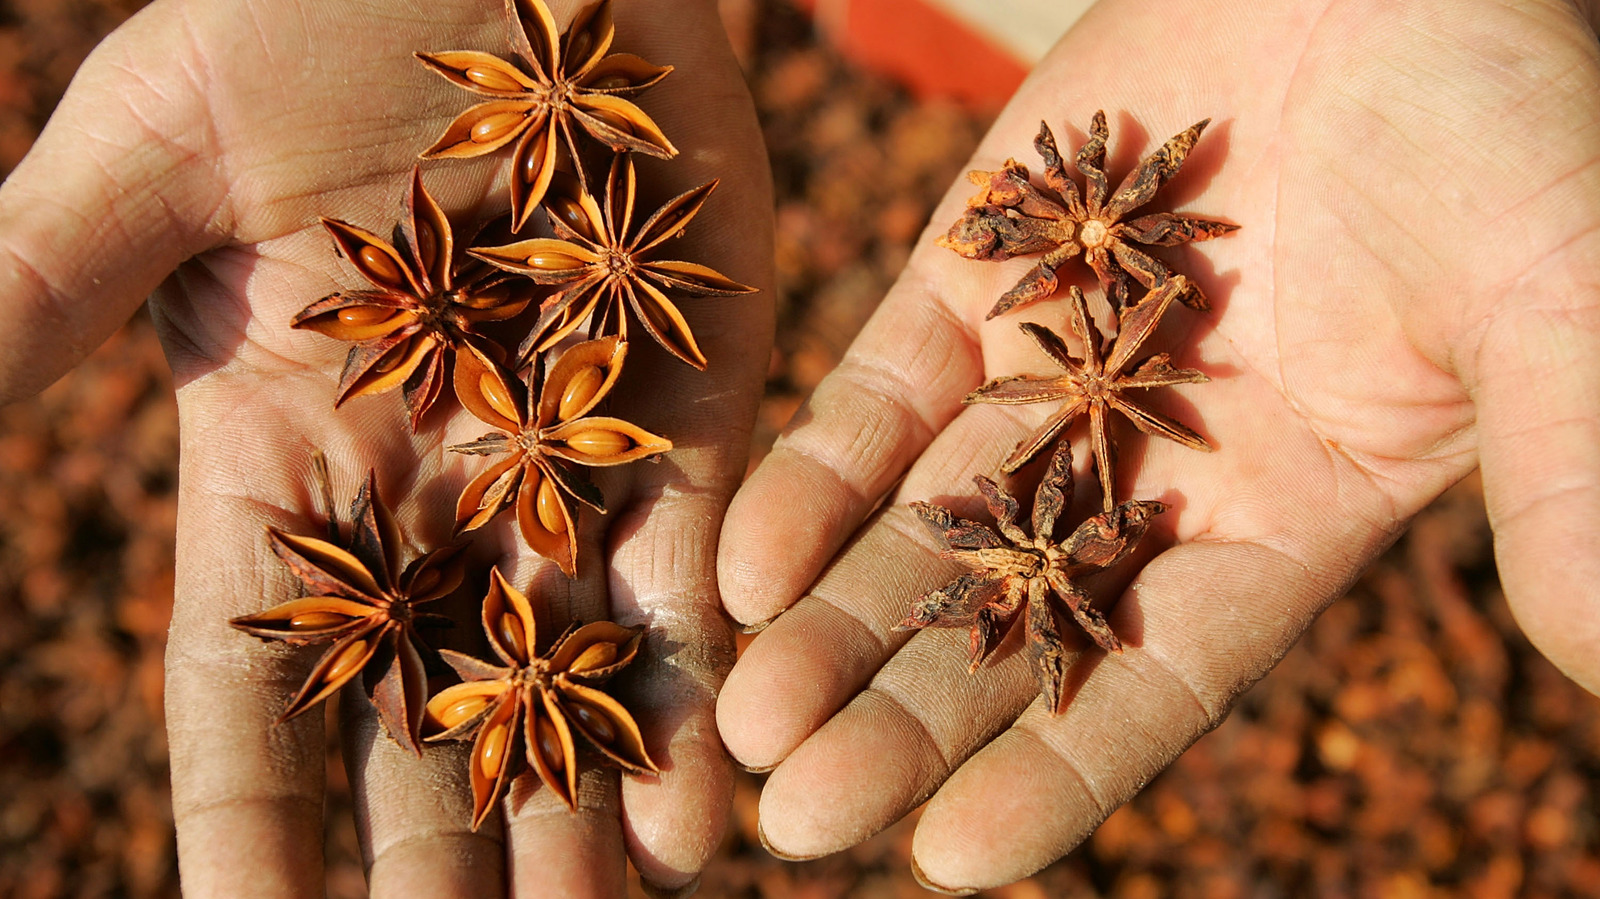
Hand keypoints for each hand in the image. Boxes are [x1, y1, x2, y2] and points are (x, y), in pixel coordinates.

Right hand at [0, 0, 771, 894]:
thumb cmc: (307, 12)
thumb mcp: (146, 158)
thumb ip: (32, 305)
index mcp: (280, 454)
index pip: (251, 686)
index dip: (249, 825)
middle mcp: (428, 488)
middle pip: (422, 722)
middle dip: (436, 868)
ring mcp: (567, 454)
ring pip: (568, 678)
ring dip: (580, 820)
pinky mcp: (693, 401)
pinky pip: (697, 567)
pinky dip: (696, 681)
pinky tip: (710, 808)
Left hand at [716, 0, 1599, 890]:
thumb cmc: (1502, 121)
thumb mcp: (1551, 298)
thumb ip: (1569, 473)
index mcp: (1284, 512)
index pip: (1153, 676)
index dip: (1056, 769)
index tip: (951, 861)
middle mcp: (1147, 468)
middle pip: (1008, 625)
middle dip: (903, 722)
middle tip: (795, 818)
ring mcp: (1045, 373)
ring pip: (921, 527)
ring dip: (829, 624)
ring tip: (738, 722)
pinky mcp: (970, 275)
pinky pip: (876, 397)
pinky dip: (810, 478)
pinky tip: (739, 566)